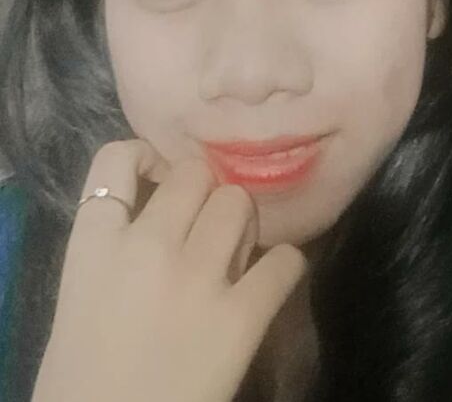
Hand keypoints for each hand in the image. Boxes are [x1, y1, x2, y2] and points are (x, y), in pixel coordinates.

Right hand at [31, 139, 306, 401]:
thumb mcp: (82, 292)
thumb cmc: (82, 378)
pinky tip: (269, 282)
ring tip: (236, 251)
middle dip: (204, 192)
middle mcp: (148, 246)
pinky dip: (283, 267)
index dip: (146, 157)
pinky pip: (284, 259)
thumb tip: (158, 214)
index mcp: (95, 244)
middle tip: (204, 225)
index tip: (159, 177)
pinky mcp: (242, 315)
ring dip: (242, 222)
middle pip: (194, 174)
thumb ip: (115, 244)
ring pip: (239, 202)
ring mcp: (198, 277)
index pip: (117, 157)